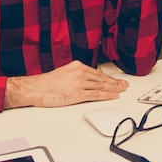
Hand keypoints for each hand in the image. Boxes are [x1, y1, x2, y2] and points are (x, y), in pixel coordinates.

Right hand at [4, 60, 128, 108]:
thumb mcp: (64, 72)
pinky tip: (113, 96)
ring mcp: (79, 83)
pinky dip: (106, 95)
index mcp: (77, 66)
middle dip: (115, 82)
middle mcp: (80, 73)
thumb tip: (87, 81)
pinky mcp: (77, 94)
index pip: (97, 72)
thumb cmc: (47, 82)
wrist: (37, 88)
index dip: (109, 77)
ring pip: (101, 86)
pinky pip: (96, 95)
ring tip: (121, 90)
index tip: (116, 79)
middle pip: (102, 78)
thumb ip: (76, 75)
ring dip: (113, 88)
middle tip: (124, 84)